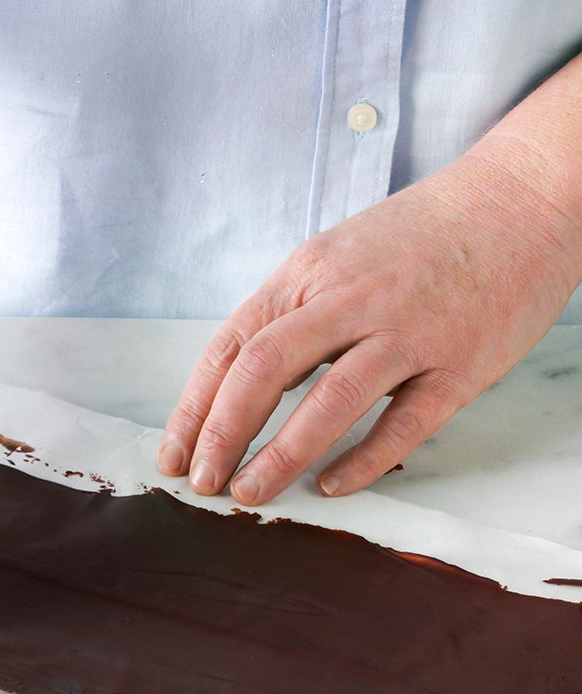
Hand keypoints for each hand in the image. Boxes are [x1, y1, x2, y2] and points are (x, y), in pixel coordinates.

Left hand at [158, 139, 581, 504]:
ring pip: (331, 399)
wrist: (521, 199)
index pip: (231, 346)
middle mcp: (350, 299)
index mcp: (307, 274)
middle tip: (203, 483)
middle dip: (223, 433)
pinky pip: (405, 423)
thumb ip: (290, 317)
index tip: (172, 453)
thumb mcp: (334, 259)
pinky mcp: (460, 363)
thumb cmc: (416, 239)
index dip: (195, 407)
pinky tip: (332, 486)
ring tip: (251, 494)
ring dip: (282, 454)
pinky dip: (363, 458)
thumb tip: (239, 388)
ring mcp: (408, 331)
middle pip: (265, 370)